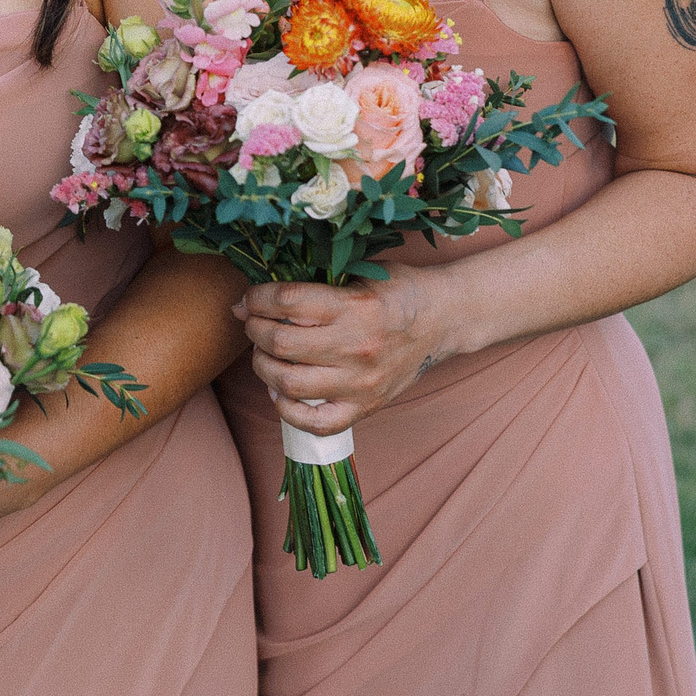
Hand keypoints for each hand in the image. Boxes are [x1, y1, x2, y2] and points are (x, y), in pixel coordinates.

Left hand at [236, 262, 455, 435]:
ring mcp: (361, 382)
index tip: (249, 299)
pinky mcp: (366, 407)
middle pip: (281, 342)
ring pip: (289, 383)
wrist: (446, 319)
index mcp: (355, 306)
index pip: (287, 302)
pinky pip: (316, 423)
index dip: (256, 298)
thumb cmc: (399, 290)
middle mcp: (357, 347)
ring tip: (264, 354)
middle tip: (253, 324)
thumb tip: (255, 297)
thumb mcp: (360, 272)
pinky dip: (288, 410)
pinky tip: (281, 391)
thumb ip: (313, 283)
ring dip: (263, 366)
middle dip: (254, 330)